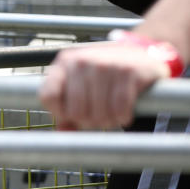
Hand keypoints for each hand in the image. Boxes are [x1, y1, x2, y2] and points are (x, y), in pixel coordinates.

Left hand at [39, 40, 170, 130]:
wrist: (140, 56)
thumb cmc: (105, 76)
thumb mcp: (81, 85)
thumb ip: (68, 109)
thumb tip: (63, 132)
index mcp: (64, 63)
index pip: (48, 96)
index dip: (60, 113)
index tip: (71, 115)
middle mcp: (81, 61)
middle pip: (76, 111)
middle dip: (88, 122)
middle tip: (98, 118)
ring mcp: (105, 65)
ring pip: (99, 113)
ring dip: (108, 121)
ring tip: (111, 115)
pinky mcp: (128, 72)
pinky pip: (120, 109)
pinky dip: (123, 117)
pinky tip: (124, 113)